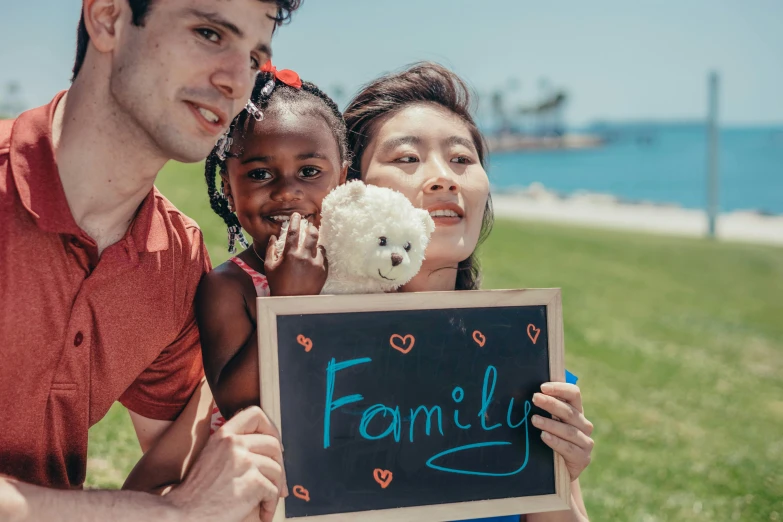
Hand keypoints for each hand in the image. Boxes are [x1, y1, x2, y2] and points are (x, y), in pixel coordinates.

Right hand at [166, 406, 286, 521]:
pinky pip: (273, 491)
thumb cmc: (197, 492)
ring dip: (275, 488)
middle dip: (279, 464)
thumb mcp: (211, 455)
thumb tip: (270, 447)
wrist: (184, 514)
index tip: (274, 445)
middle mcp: (234, 444)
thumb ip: (233, 447)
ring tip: (265, 500)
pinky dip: (270, 504)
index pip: (256, 414)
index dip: (271, 428)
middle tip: (277, 480)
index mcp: (224, 435)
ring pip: (276, 469)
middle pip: (273, 444)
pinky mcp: (252, 482)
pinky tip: (262, 512)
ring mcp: (244, 462)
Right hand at [264, 213, 326, 295]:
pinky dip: (319, 256)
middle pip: (312, 234)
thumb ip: (271, 249)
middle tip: (309, 225)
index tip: (297, 215)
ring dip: (315, 244)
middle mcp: (305, 257)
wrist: (292, 302)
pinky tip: (314, 259)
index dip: (295, 221)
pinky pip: (324, 258)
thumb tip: (274, 236)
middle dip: (311, 227)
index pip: (294, 231)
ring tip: (311, 246)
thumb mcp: (269, 266)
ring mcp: (316, 264)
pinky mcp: (323, 272)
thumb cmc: (278, 284)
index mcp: (291, 254)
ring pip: (320, 246)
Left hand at [532, 383, 593, 481]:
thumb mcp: (548, 422)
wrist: (557, 472)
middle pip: (569, 411)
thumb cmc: (549, 441)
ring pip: (569, 430)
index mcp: (576, 411)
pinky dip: (555, 441)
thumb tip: (525, 393)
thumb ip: (544, 409)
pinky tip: (544, 436)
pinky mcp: (583, 458)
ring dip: (550, 423)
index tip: (542, 387)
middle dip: (551, 404)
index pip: (574, 394)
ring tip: (534, 420)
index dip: (559, 388)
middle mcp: (583, 425)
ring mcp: (585, 442)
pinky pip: (569, 448)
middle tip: (534, 398)